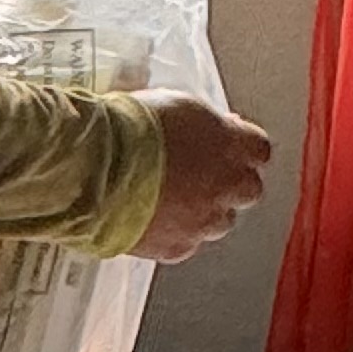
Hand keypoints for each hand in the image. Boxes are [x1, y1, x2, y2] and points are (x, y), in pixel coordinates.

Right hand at [132, 90, 271, 261]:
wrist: (94, 165)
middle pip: (247, 190)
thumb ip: (202, 123)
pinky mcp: (176, 247)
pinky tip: (150, 217)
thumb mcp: (174, 104)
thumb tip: (208, 129)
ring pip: (219, 221)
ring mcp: (203, 220)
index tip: (227, 145)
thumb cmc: (127, 128)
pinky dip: (172, 232)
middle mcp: (225, 185)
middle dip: (229, 183)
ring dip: (202, 210)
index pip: (258, 148)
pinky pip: (185, 243)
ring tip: (169, 197)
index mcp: (229, 143)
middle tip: (202, 175)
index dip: (241, 147)